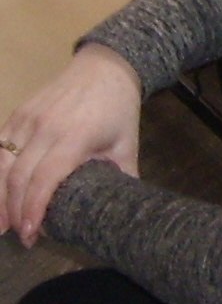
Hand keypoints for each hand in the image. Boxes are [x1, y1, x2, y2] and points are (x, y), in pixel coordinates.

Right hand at [0, 43, 141, 246]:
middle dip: (15, 211)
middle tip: (21, 236)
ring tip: (1, 224)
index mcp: (75, 136)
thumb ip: (123, 178)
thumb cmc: (118, 109)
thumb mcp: (126, 144)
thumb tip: (123, 213)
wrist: (105, 67)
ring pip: (1, 162)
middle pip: (18, 176)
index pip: (45, 179)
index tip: (32, 235)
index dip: (33, 210)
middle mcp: (45, 127)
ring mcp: (27, 117)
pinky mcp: (18, 112)